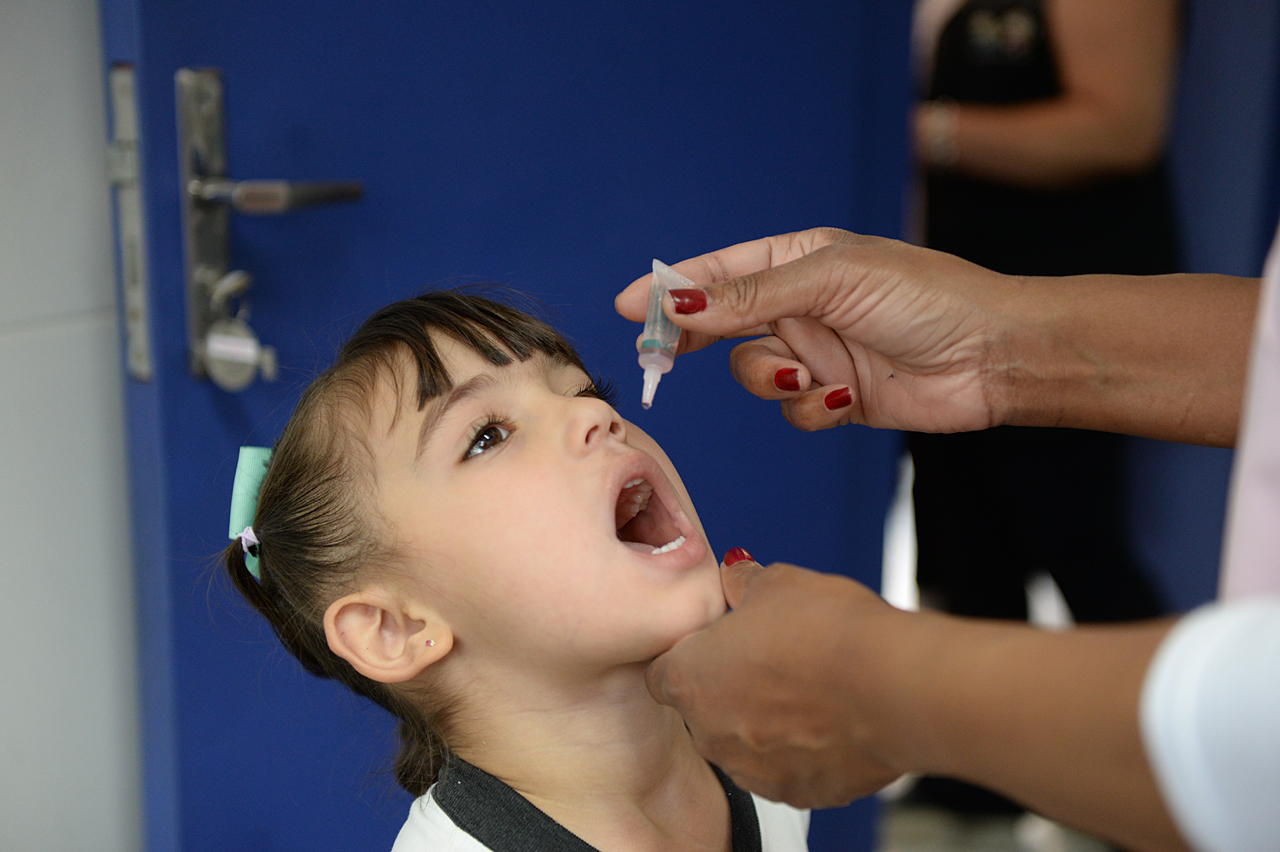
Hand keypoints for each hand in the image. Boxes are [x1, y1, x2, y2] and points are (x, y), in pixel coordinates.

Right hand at [616, 227, 1016, 433]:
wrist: (993, 356)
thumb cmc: (925, 297)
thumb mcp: (830, 280)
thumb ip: (749, 295)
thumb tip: (680, 303)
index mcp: (799, 260)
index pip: (719, 273)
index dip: (672, 290)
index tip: (629, 306)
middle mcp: (802, 305)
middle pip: (722, 326)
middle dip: (697, 342)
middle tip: (662, 356)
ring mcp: (817, 352)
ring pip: (752, 374)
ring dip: (774, 378)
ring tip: (813, 373)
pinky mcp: (835, 396)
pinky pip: (792, 408)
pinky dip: (812, 405)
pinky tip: (845, 394)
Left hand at [646, 551, 903, 807]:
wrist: (894, 687)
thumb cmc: (830, 631)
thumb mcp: (778, 583)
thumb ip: (742, 582)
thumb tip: (734, 575)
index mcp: (690, 678)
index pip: (661, 672)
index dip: (690, 654)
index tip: (718, 642)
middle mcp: (710, 733)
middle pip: (702, 710)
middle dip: (726, 688)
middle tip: (770, 660)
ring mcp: (752, 770)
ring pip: (742, 744)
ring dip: (761, 722)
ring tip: (806, 688)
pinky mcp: (797, 793)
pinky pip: (784, 769)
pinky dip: (798, 750)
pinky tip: (828, 719)